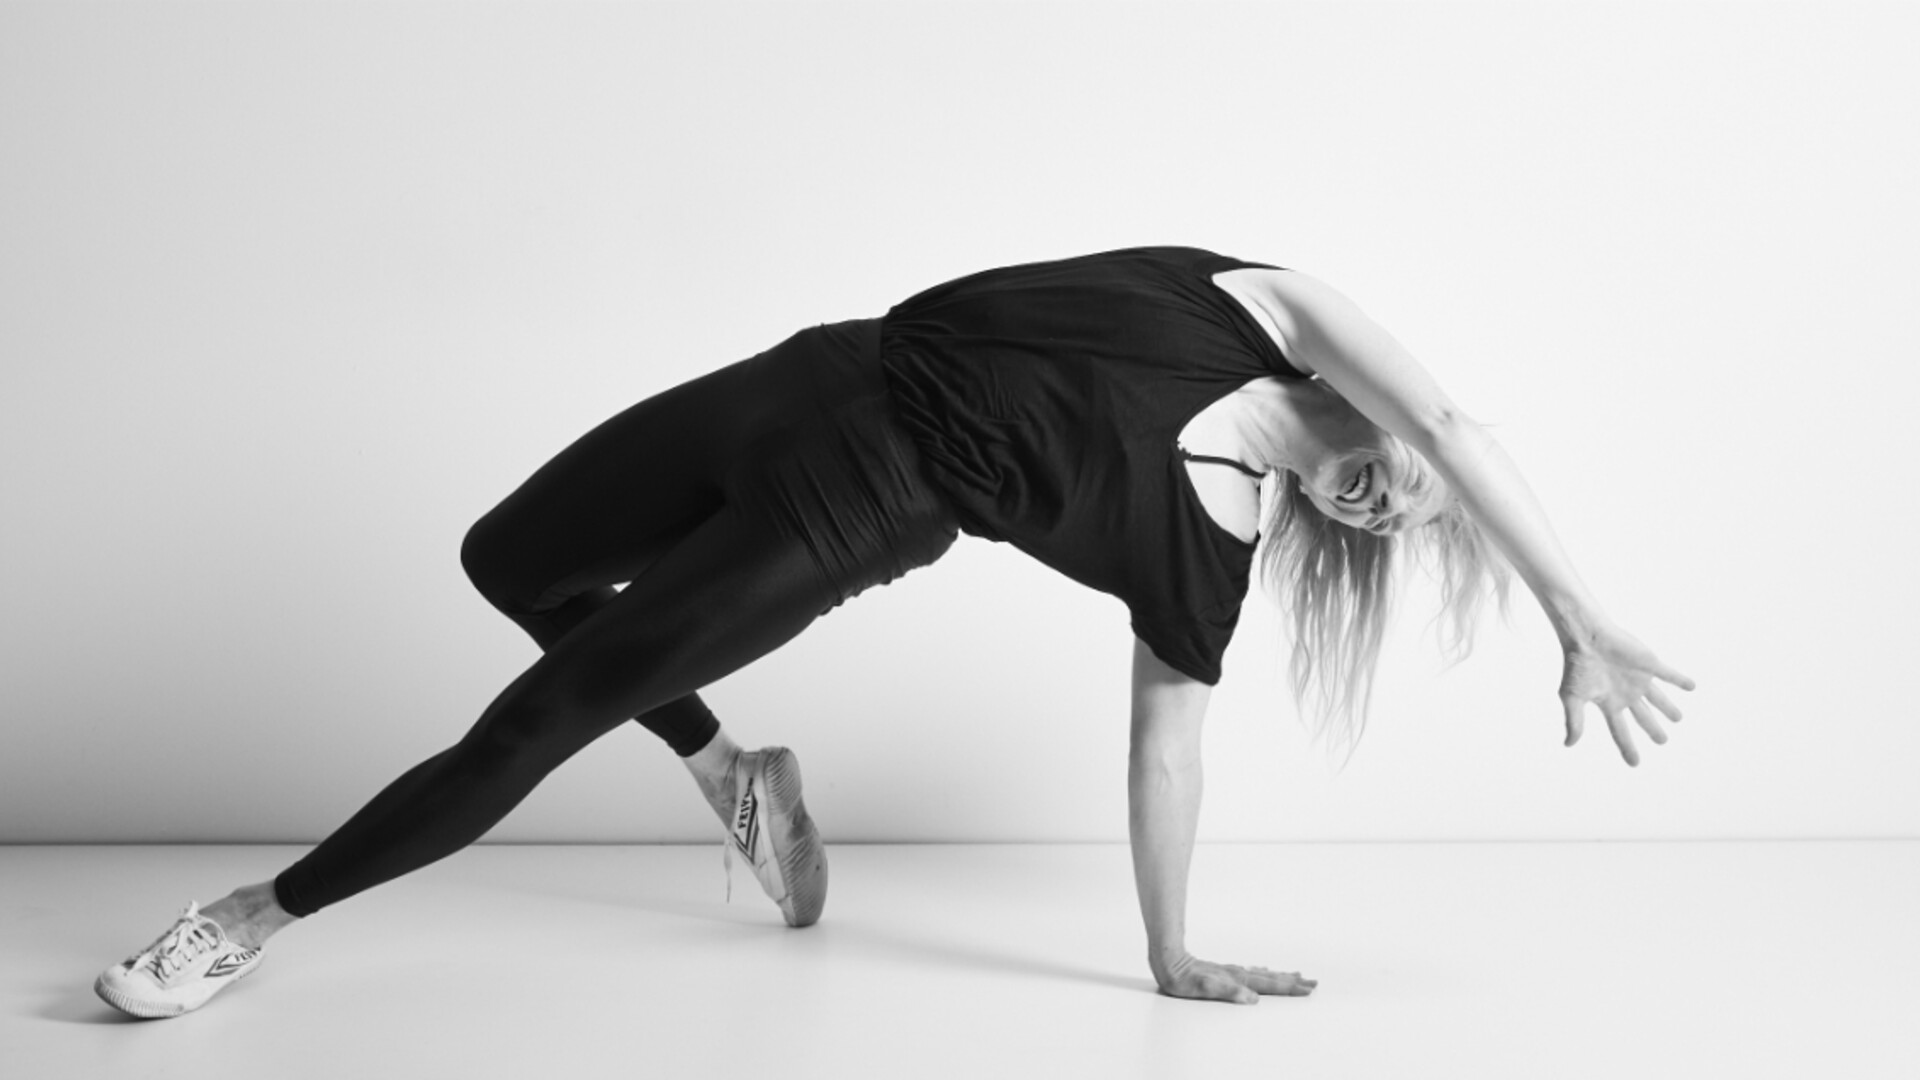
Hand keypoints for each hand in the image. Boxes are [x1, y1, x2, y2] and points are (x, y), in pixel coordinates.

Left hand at [1153, 951, 1316, 1004]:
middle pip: (1271, 978)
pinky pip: (1251, 972)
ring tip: (1298, 975)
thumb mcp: (1204, 988)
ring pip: (1263, 974)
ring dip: (1281, 976)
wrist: (1169, 960)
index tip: (1308, 988)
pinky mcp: (1224, 971)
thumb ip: (1228, 992)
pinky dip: (1263, 972)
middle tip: (1313, 982)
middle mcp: (1238, 974)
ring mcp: (1232, 971)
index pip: (1269, 985)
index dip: (1289, 988)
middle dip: (1292, 981)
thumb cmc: (1184, 978)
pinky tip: (1265, 970)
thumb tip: (1253, 999)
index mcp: (1237, 979)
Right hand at [1559, 620, 1695, 765]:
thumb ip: (1574, 721)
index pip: (1620, 730)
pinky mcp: (1649, 664)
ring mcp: (1638, 679)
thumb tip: (1569, 744)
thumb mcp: (1572, 697)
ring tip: (1678, 719)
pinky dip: (1680, 681)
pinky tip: (1691, 686)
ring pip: (1658, 699)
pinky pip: (1669, 675)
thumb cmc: (1576, 666)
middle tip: (1662, 741)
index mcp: (1608, 702)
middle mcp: (1625, 693)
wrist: (1587, 637)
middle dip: (1653, 729)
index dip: (1628, 747)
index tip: (1635, 763)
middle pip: (1643, 717)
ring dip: (1668, 709)